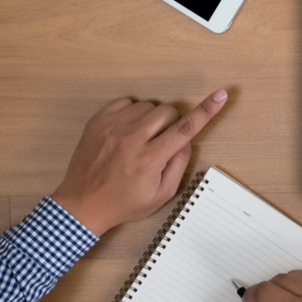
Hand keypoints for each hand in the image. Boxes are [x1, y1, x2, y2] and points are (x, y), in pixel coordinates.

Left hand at [50, 90, 227, 235]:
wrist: (81, 205)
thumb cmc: (123, 203)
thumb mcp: (161, 194)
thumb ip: (179, 164)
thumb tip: (186, 140)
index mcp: (148, 159)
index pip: (185, 129)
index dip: (206, 111)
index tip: (220, 96)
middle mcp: (130, 140)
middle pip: (168, 111)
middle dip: (172, 123)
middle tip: (162, 142)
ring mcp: (111, 128)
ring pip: (148, 106)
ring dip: (152, 119)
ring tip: (141, 139)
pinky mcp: (97, 122)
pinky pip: (126, 102)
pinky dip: (133, 113)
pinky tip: (128, 131)